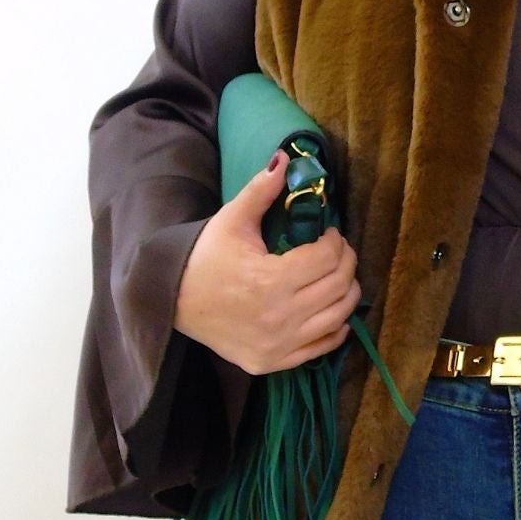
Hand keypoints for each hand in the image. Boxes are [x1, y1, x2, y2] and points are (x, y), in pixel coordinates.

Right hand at [174, 154, 363, 373]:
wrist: (173, 301)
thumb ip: (261, 190)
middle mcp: (279, 317)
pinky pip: (323, 347)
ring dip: (347, 292)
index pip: (327, 258)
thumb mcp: (231, 220)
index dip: (335, 240)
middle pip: (339, 285)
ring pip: (338, 316)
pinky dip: (337, 327)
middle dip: (346, 261)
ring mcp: (278, 344)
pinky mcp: (274, 362)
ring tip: (339, 275)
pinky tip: (333, 309)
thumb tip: (285, 157)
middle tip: (337, 250)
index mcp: (270, 281)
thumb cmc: (205, 257)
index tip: (328, 232)